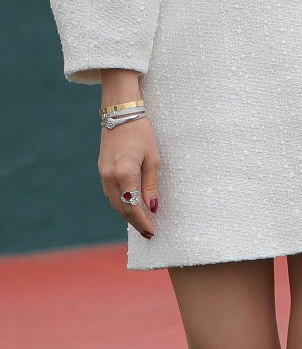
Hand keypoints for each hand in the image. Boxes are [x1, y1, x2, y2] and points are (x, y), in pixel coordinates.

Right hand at [99, 116, 158, 239]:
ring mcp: (102, 174)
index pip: (133, 206)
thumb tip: (153, 208)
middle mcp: (109, 177)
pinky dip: (120, 203)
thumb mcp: (154, 159)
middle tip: (148, 233)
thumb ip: (151, 186)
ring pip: (114, 202)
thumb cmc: (143, 134)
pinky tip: (130, 208)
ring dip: (126, 215)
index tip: (152, 232)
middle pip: (121, 207)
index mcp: (124, 173)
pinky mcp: (101, 171)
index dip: (142, 221)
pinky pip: (110, 194)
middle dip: (135, 222)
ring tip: (141, 224)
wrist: (121, 115)